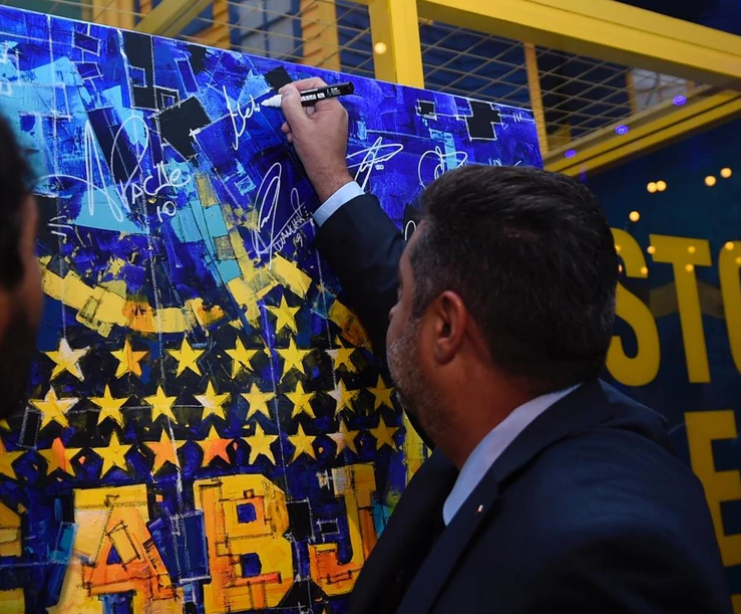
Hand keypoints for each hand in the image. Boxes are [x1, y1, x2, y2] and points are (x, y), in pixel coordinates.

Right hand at [280, 78, 353, 203]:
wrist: (327, 176)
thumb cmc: (316, 153)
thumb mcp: (299, 126)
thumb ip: (291, 105)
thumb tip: (286, 90)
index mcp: (332, 106)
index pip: (315, 85)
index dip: (297, 87)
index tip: (283, 94)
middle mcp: (334, 112)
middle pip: (310, 100)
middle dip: (294, 109)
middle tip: (284, 119)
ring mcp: (332, 123)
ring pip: (308, 113)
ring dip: (295, 121)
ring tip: (288, 133)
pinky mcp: (328, 132)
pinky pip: (312, 123)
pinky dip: (301, 128)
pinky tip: (293, 139)